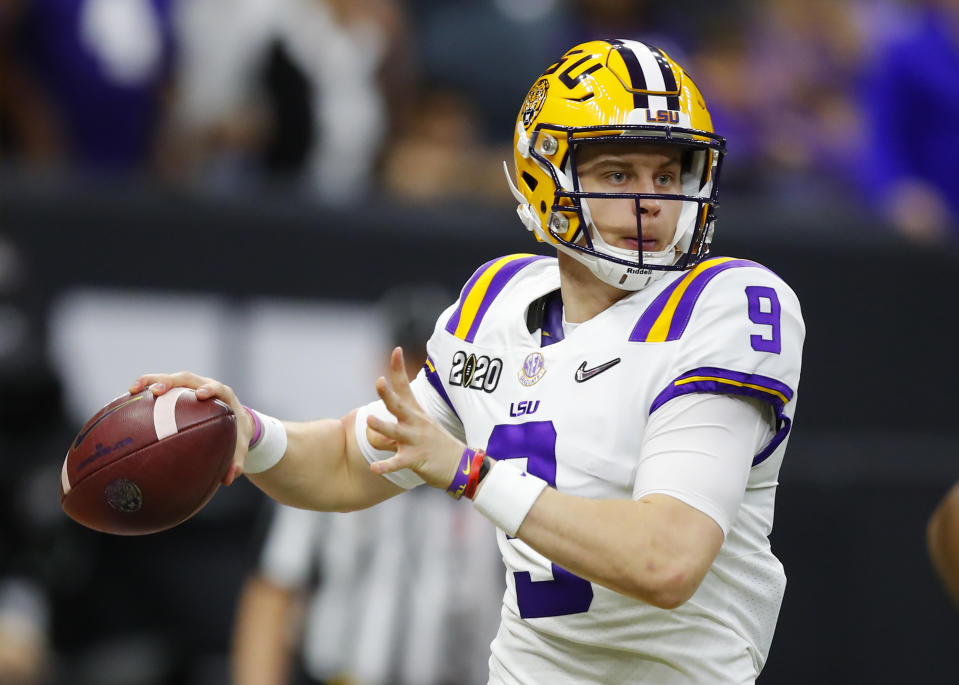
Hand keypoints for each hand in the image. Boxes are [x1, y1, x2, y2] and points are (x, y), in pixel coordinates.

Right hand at [128, 372, 253, 484]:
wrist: (236, 422)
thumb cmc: (237, 435)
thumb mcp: (239, 449)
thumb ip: (236, 463)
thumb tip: (228, 480)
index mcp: (223, 396)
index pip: (217, 388)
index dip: (209, 389)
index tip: (200, 395)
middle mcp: (205, 386)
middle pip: (187, 379)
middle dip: (171, 381)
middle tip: (156, 390)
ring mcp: (190, 387)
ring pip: (170, 380)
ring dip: (151, 381)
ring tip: (132, 390)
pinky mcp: (178, 392)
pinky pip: (160, 388)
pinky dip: (145, 392)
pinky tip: (127, 400)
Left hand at [366, 347, 463, 489]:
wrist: (460, 465)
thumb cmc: (435, 444)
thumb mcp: (419, 427)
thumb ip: (392, 426)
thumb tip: (369, 429)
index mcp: (415, 413)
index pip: (404, 387)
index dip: (398, 369)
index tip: (396, 350)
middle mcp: (414, 423)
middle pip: (398, 405)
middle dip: (388, 394)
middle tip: (379, 381)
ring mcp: (415, 440)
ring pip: (394, 432)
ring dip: (382, 426)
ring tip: (370, 420)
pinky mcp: (415, 459)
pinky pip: (397, 462)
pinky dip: (386, 466)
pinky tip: (374, 468)